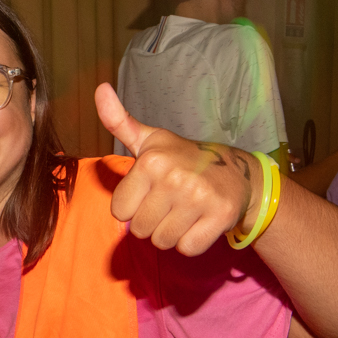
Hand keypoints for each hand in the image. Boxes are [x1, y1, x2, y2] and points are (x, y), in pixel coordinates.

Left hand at [93, 84, 255, 253]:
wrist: (236, 171)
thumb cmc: (183, 158)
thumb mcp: (149, 140)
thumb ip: (119, 121)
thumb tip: (100, 89)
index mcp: (151, 162)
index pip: (119, 211)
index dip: (133, 206)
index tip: (151, 191)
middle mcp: (174, 179)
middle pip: (139, 229)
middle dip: (151, 221)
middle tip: (170, 202)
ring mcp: (199, 198)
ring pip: (162, 241)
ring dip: (171, 232)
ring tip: (184, 211)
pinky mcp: (220, 216)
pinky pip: (187, 248)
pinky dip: (191, 241)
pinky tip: (199, 221)